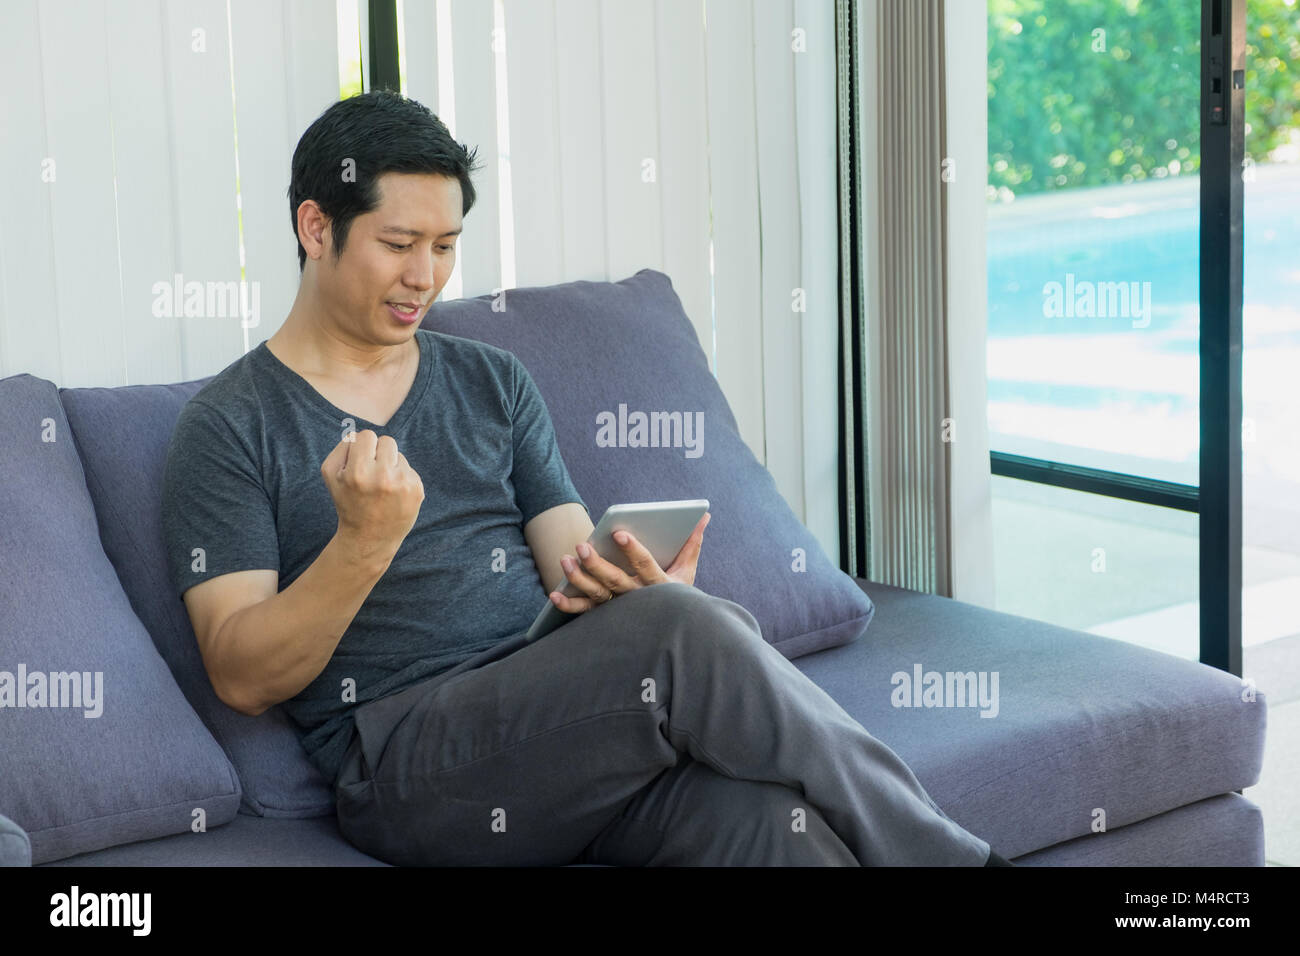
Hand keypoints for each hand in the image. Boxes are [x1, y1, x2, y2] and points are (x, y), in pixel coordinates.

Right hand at [321, 429, 424, 562]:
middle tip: (372, 473)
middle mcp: (383, 477)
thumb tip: (360, 434)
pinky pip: (409, 469)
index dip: (361, 447)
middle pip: (387, 441)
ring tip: (382, 486)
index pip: (366, 436)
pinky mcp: (417, 490)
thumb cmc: (348, 502)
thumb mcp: (331, 475)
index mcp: (358, 472)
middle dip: (378, 454)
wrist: (370, 538)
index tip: (359, 462)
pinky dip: (401, 478)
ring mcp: (403, 484)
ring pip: (399, 455)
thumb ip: (342, 447)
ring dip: (390, 465)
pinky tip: (393, 495)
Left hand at [548, 512, 710, 613]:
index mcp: (659, 585)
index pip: (645, 566)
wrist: (670, 630)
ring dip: (579, 579)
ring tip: (566, 559)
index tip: (619, 533)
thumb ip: (692, 543)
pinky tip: (555, 594)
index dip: (633, 550)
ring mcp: (619, 610)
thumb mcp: (687, 571)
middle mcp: (637, 599)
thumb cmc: (676, 594)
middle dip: (597, 564)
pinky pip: (584, 612)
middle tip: (582, 545)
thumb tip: (703, 516)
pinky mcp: (604, 617)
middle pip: (615, 581)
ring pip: (597, 595)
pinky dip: (569, 605)